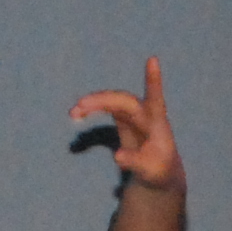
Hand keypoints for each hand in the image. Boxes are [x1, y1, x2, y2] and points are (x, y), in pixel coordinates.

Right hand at [70, 58, 183, 193]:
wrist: (157, 170)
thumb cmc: (158, 170)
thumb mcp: (149, 171)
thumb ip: (136, 162)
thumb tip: (117, 156)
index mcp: (157, 124)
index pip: (156, 99)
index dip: (153, 80)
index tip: (153, 59)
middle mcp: (145, 113)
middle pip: (123, 100)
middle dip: (103, 100)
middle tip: (80, 105)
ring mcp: (132, 113)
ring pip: (110, 102)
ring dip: (93, 104)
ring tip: (73, 112)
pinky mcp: (122, 117)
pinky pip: (103, 108)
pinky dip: (89, 111)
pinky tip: (75, 115)